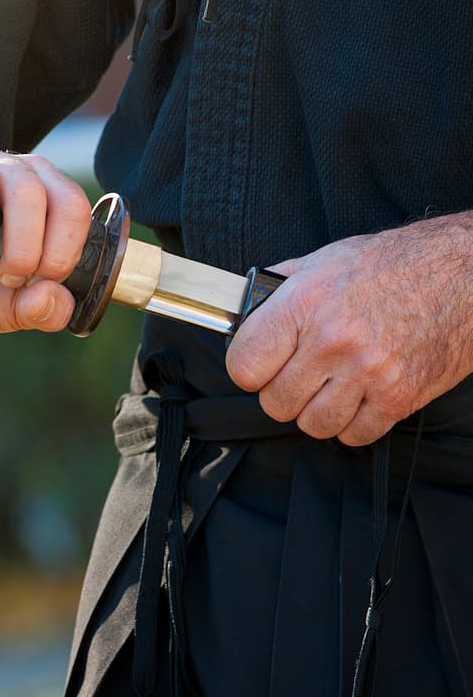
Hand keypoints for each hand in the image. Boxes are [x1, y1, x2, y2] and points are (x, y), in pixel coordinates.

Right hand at [0, 133, 92, 332]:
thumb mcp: (8, 309)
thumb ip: (40, 310)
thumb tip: (53, 298)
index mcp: (39, 192)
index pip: (70, 202)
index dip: (63, 248)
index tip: (42, 281)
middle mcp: (2, 168)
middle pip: (28, 188)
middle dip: (25, 246)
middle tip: (9, 277)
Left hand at [225, 214, 472, 445]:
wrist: (462, 274)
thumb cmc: (394, 264)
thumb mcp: (324, 261)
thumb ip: (280, 290)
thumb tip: (245, 310)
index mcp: (305, 304)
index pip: (245, 365)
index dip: (248, 369)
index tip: (258, 365)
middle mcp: (332, 341)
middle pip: (275, 403)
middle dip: (281, 392)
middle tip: (298, 374)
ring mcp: (367, 373)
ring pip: (312, 425)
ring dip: (315, 411)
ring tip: (327, 387)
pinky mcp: (399, 397)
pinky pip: (354, 435)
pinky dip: (350, 424)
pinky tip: (356, 398)